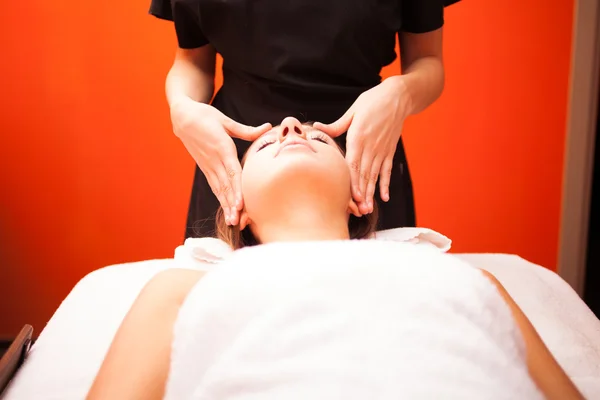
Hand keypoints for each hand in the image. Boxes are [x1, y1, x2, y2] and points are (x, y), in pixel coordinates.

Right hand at [170, 98, 270, 225]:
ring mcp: (208, 165)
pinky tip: (226, 210)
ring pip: (219, 189)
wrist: (182, 117)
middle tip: (239, 220)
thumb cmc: (205, 116)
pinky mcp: (205, 168)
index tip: (241, 204)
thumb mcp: (226, 121)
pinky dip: (220, 198)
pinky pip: (214, 185)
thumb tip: (268, 127)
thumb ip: (247, 130)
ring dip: (226, 205)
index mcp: (221, 148)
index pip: (232, 173)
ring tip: (232, 221)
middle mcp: (214, 160)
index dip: (237, 189)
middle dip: (232, 204)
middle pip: (225, 185)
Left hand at [314, 76, 410, 214]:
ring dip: (371, 193)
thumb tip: (316, 127)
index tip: (351, 197)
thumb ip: (336, 125)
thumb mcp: (353, 111)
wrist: (398, 97)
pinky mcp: (389, 151)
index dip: (352, 182)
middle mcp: (371, 146)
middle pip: (364, 174)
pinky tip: (384, 197)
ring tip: (368, 209)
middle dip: (361, 194)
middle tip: (358, 211)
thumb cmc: (372, 101)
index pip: (353, 164)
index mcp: (358, 137)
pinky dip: (385, 184)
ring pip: (374, 175)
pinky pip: (387, 170)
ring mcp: (381, 150)